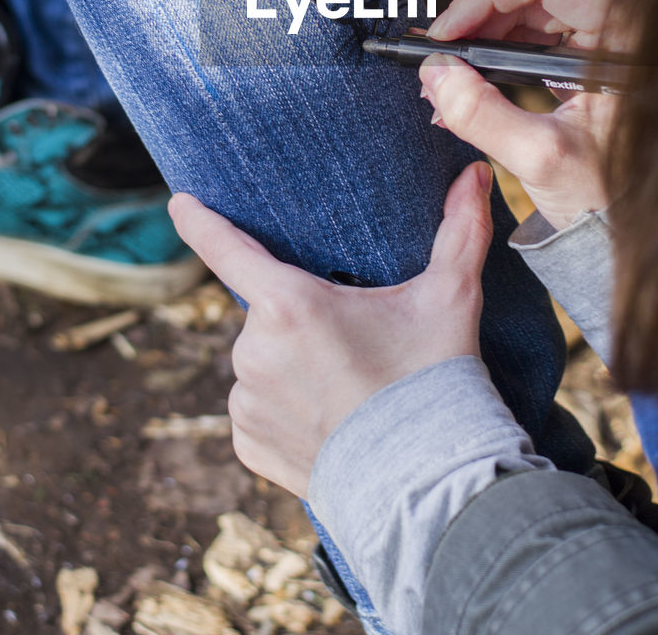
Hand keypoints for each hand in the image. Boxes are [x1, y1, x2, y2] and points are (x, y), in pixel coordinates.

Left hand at [168, 161, 493, 496]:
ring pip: (263, 362)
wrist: (428, 488)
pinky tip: (328, 421)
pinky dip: (285, 409)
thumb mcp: (450, 298)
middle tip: (354, 344)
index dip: (200, 222)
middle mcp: (253, 350)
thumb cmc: (436, 380)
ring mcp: (246, 401)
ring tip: (348, 389)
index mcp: (289, 304)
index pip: (227, 249)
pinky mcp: (246, 443)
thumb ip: (460, 229)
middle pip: (269, 313)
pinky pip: (257, 409)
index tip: (180, 202)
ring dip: (293, 365)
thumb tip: (477, 170)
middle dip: (302, 319)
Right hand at [421, 0, 629, 231]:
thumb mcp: (540, 157)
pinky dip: (492, 56)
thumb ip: (483, 116)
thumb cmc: (604, 197)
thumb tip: (434, 75)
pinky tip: (466, 83)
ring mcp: (601, 42)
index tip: (445, 34)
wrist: (621, 228)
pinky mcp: (584, 60)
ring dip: (478, 40)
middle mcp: (617, 28)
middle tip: (435, 59)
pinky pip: (530, 38)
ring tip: (445, 77)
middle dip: (474, 22)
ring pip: (525, 14)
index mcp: (624, 36)